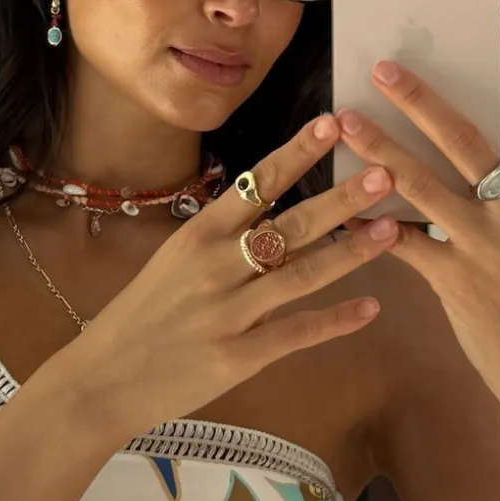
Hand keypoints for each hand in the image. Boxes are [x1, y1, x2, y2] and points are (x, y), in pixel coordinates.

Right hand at [66, 115, 400, 439]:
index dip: (296, 153)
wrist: (105, 377)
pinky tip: (373, 308)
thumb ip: (223, 236)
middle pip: (289, 224)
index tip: (331, 123)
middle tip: (387, 171)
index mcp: (199, 233)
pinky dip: (336, 321)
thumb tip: (269, 201)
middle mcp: (216, 265)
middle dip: (341, 198)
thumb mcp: (175, 259)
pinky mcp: (239, 357)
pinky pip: (297, 333)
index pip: (255, 182)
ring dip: (352, 251)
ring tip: (394, 229)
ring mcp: (230, 312)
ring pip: (302, 275)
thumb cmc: (144, 311)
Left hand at [337, 2, 499, 417]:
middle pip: (466, 139)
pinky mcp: (456, 280)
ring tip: (344, 119)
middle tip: (383, 66)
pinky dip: (368, 222)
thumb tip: (492, 129)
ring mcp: (489, 245)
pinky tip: (337, 205)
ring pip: (422, 185)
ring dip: (378, 149)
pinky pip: (402, 240)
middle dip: (420, 99)